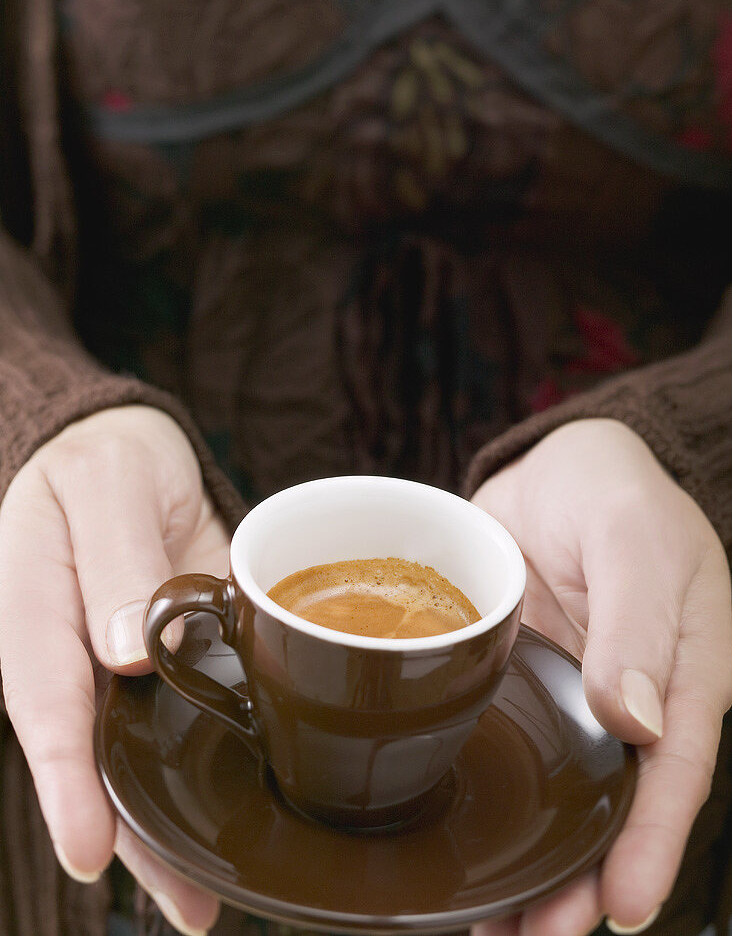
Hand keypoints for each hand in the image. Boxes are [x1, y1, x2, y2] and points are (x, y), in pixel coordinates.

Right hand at [0, 406, 225, 935]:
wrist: (134, 449)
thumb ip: (112, 557)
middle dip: (136, 836)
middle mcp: (76, 655)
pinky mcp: (175, 657)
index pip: (45, 705)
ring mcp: (125, 664)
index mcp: (37, 611)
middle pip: (99, 755)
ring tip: (216, 895)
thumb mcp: (106, 484)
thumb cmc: (107, 458)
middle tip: (189, 907)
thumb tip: (125, 651)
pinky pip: (189, 718)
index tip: (90, 850)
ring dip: (176, 821)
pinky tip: (249, 804)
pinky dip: (212, 763)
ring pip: (143, 754)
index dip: (66, 780)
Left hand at [470, 418, 731, 935]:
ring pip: (552, 794)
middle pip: (609, 806)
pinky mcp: (514, 683)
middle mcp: (624, 702)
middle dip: (580, 879)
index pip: (672, 774)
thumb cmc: (614, 494)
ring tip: (486, 922)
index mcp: (680, 674)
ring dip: (526, 857)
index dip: (649, 843)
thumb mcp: (636, 540)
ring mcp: (566, 697)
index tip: (622, 908)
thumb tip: (637, 718)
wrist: (555, 466)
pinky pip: (501, 748)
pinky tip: (450, 838)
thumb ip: (639, 621)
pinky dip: (483, 796)